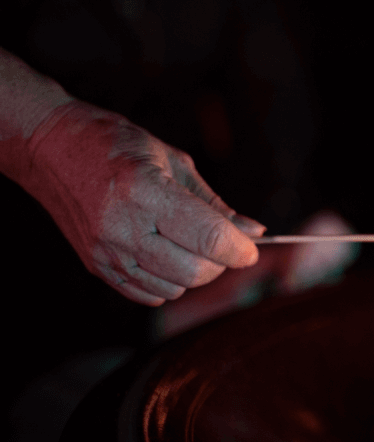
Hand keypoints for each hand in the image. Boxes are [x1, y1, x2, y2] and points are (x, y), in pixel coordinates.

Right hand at [23, 101, 264, 305]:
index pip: (208, 237)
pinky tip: (166, 257)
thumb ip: (214, 204)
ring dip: (194, 273)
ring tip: (191, 246)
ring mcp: (106, 252)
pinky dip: (168, 282)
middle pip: (193, 271)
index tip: (251, 249)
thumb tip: (253, 231)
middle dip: (220, 263)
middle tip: (223, 245)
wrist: (52, 149)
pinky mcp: (95, 266)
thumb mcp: (174, 162)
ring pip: (173, 288)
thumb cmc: (118, 146)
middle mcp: (123, 227)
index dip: (240, 249)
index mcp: (146, 192)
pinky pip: (147, 294)